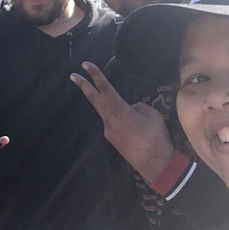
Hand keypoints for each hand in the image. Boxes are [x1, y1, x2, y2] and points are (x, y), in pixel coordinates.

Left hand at [70, 61, 172, 182]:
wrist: (156, 164)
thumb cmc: (156, 137)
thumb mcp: (152, 114)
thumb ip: (138, 106)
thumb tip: (130, 108)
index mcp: (119, 110)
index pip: (105, 88)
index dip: (95, 75)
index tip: (86, 65)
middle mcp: (109, 120)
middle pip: (94, 99)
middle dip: (84, 86)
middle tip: (73, 75)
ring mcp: (108, 131)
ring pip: (112, 114)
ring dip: (122, 113)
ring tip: (143, 127)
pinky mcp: (112, 139)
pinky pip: (117, 125)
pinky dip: (126, 124)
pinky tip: (139, 133)